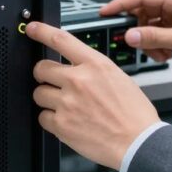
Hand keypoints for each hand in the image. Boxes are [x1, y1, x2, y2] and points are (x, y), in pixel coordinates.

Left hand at [26, 21, 160, 170]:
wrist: (138, 142)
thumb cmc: (134, 114)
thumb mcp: (118, 78)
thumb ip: (93, 70)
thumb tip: (75, 68)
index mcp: (95, 65)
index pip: (61, 40)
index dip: (42, 31)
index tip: (33, 29)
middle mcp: (78, 80)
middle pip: (41, 68)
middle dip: (43, 74)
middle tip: (51, 82)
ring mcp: (67, 103)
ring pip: (38, 93)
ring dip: (47, 99)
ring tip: (65, 106)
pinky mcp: (61, 125)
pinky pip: (42, 117)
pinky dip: (51, 120)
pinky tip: (67, 122)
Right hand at [100, 0, 171, 69]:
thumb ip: (153, 37)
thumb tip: (131, 35)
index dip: (120, 4)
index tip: (105, 12)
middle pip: (144, 11)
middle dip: (138, 30)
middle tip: (135, 43)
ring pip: (151, 23)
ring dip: (150, 40)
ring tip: (159, 53)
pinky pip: (161, 30)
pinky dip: (159, 42)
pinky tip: (167, 52)